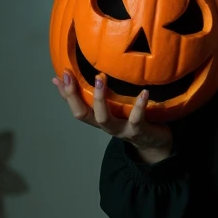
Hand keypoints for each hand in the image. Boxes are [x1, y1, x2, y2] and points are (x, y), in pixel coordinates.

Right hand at [52, 70, 173, 161]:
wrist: (155, 144)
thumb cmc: (133, 120)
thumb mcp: (115, 108)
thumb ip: (101, 96)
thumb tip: (77, 79)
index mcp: (98, 119)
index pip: (76, 106)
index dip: (66, 93)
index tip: (62, 73)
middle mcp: (106, 126)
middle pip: (83, 114)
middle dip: (74, 96)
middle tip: (71, 75)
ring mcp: (122, 130)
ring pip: (104, 119)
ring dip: (100, 99)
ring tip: (100, 78)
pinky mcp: (139, 132)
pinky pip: (136, 119)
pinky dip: (140, 105)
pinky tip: (144, 92)